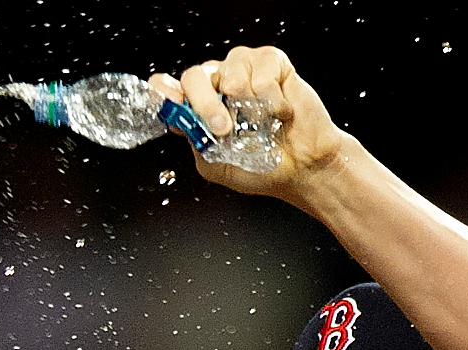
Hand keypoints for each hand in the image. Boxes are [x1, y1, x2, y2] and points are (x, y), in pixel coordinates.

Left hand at [148, 47, 348, 202]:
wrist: (304, 169)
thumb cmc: (263, 168)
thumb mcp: (217, 165)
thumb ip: (196, 143)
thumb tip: (180, 123)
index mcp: (199, 108)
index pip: (169, 88)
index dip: (163, 90)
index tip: (166, 99)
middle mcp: (217, 84)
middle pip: (194, 76)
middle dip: (205, 104)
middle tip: (223, 129)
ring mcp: (243, 70)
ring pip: (230, 72)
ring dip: (247, 104)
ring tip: (263, 122)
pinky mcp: (271, 63)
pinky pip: (262, 71)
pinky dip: (272, 99)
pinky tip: (281, 113)